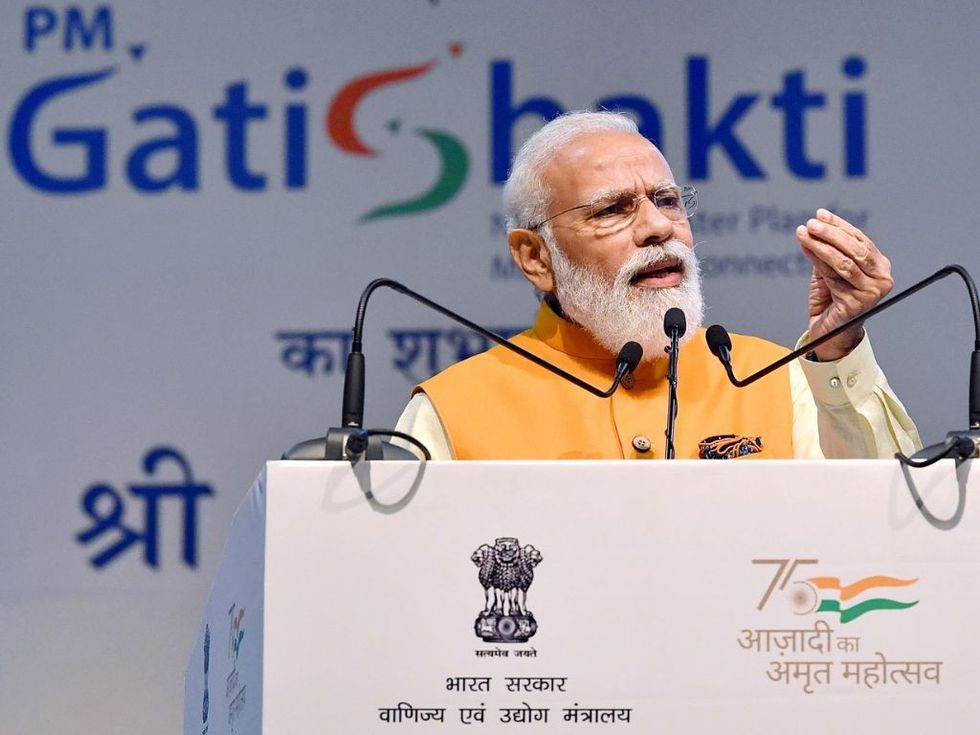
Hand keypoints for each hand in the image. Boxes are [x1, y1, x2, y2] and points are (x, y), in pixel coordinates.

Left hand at [795, 208, 892, 360]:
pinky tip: (806, 249)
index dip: (839, 226)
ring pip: (844, 262)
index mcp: (880, 267)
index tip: (820, 214)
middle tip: (810, 224)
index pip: (860, 240)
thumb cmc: (830, 301)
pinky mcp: (857, 304)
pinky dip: (817, 260)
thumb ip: (826, 252)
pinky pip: (833, 277)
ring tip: (804, 233)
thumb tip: (812, 228)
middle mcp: (882, 279)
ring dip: (822, 245)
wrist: (828, 334)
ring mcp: (871, 293)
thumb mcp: (829, 271)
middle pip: (856, 249)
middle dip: (831, 233)